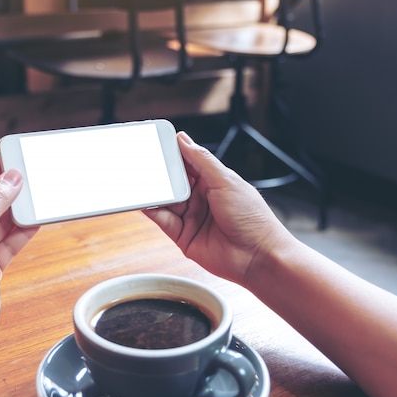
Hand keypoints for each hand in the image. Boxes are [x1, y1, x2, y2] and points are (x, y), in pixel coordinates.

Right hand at [144, 132, 292, 285]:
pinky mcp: (183, 236)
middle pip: (174, 182)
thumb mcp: (226, 181)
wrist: (257, 256)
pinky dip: (152, 210)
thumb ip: (202, 161)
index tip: (156, 143)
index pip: (188, 162)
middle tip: (143, 162)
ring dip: (154, 191)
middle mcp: (201, 198)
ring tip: (139, 181)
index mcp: (214, 181)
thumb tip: (183, 139)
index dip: (173, 153)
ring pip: (166, 200)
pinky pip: (163, 220)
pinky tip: (144, 201)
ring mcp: (191, 217)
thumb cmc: (251, 217)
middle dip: (159, 173)